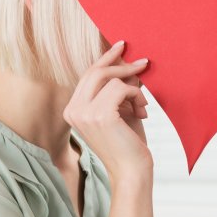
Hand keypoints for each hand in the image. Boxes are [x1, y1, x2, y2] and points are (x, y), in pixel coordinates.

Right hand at [64, 40, 152, 189]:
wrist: (132, 171)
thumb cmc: (128, 143)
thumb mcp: (121, 110)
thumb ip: (119, 89)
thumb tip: (129, 63)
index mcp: (73, 110)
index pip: (88, 75)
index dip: (105, 58)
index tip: (121, 45)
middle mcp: (73, 110)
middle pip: (96, 71)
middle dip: (122, 64)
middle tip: (144, 63)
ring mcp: (83, 113)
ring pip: (111, 78)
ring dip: (133, 88)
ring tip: (142, 106)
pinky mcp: (99, 115)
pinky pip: (121, 88)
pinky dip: (137, 96)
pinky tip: (142, 113)